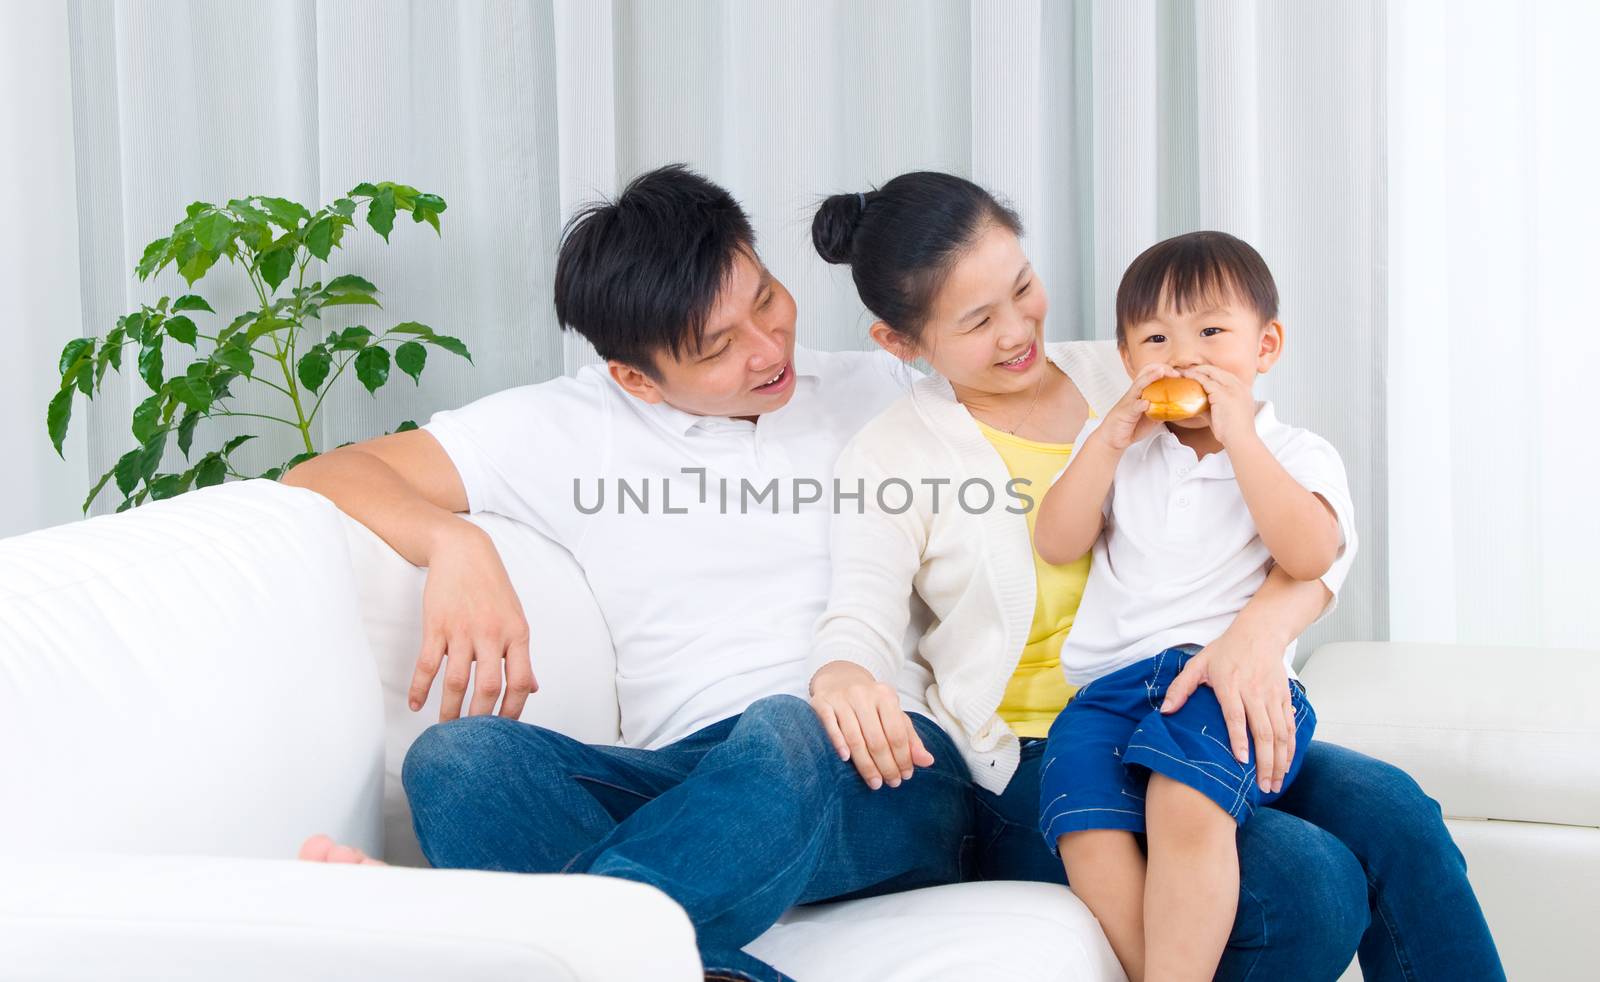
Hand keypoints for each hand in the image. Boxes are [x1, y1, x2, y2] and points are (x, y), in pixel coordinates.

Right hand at [409, 523, 536, 721]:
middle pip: (487, 688)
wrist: (463, 551)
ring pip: (456, 681)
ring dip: (449, 710)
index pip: (519, 683)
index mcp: (517, 634)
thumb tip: (532, 688)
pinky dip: (420, 688)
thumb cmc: (492, 587)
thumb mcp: (515, 618)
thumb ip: (521, 656)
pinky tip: (416, 704)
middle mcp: (491, 634)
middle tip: (471, 740)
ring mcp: (462, 630)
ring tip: (445, 729)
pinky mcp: (436, 625)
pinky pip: (427, 664)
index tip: (503, 731)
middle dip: (479, 720)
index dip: (513, 712)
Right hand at [808, 660, 933, 788]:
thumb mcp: (892, 714)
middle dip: (886, 765)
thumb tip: (928, 762)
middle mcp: (863, 695)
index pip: (897, 733)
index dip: (903, 758)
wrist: (839, 678)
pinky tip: (846, 759)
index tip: (905, 776)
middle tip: (891, 783)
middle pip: (877, 739)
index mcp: (885, 696)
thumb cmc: (870, 703)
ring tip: (875, 782)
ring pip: (855, 738)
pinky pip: (831, 726)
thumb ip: (910, 738)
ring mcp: (841, 699)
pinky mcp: (821, 703)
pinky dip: (838, 743)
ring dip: (866, 764)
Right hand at [1098, 363, 1181, 450]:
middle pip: (1145, 372)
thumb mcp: (1151, 415)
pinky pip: (1133, 406)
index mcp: (1141, 392)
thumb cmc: (1131, 424)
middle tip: (1175, 373)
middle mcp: (1135, 393)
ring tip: (1161, 373)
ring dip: (1150, 378)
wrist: (1113, 437)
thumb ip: (1162, 409)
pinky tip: (1146, 403)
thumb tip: (1179, 407)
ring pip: (1139, 385)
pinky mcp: (1126, 413)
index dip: (1166, 370)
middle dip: (1161, 369)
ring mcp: (1129, 402)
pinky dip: (1140, 404)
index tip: (1179, 376)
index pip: (1151, 373)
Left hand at [1159, 631, 1295, 792]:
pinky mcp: (1284, 698)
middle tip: (1263, 787)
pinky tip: (1287, 765)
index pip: (1236, 715)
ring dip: (1280, 760)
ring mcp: (1272, 696)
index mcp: (1231, 685)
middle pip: (1263, 731)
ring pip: (1280, 733)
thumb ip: (1180, 687)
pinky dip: (1290, 748)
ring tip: (1275, 784)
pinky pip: (1290, 727)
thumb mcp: (1198, 663)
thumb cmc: (1226, 650)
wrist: (1260, 632)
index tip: (1241, 760)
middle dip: (1266, 762)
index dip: (1239, 738)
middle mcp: (1254, 692)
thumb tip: (1165, 710)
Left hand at [1180, 365, 1258, 449]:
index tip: (1199, 373)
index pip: (1225, 375)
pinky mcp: (1223, 394)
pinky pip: (1206, 381)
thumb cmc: (1233, 431)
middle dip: (1202, 368)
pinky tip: (1187, 377)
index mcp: (1243, 389)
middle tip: (1188, 370)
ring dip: (1196, 371)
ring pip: (1211, 373)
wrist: (1240, 440)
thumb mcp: (1226, 413)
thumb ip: (1213, 406)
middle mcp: (1240, 386)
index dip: (1210, 372)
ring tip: (1184, 371)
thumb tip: (1196, 404)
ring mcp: (1232, 389)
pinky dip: (1195, 378)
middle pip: (1218, 371)